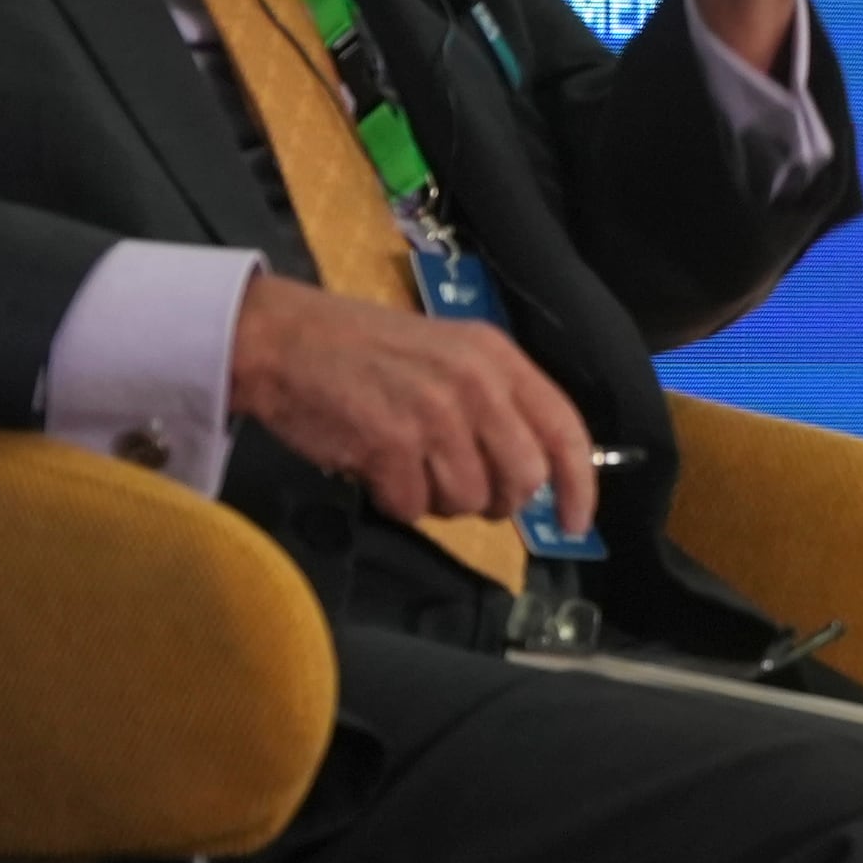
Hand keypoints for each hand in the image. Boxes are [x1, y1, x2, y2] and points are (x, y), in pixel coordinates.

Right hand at [228, 272, 598, 533]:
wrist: (282, 339)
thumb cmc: (364, 351)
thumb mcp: (449, 355)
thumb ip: (496, 404)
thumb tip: (534, 475)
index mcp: (497, 358)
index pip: (565, 430)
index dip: (580, 485)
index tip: (576, 523)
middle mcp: (475, 384)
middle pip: (522, 479)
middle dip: (497, 500)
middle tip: (461, 489)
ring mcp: (434, 414)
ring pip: (468, 500)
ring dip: (438, 499)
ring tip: (407, 465)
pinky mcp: (390, 444)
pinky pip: (414, 508)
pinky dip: (394, 501)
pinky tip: (375, 469)